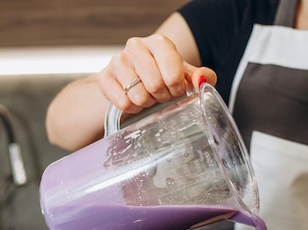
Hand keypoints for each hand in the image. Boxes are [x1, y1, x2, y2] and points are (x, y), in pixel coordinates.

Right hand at [98, 34, 216, 114]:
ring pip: (138, 95)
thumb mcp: (185, 75)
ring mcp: (118, 61)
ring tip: (147, 95)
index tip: (176, 89)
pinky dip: (132, 108)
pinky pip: (122, 103)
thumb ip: (202, 77)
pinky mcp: (104, 77)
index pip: (173, 74)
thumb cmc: (162, 75)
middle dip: (161, 96)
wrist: (134, 79)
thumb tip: (201, 81)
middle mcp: (136, 46)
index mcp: (159, 43)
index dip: (177, 89)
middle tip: (160, 94)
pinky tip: (134, 100)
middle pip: (155, 86)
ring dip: (146, 102)